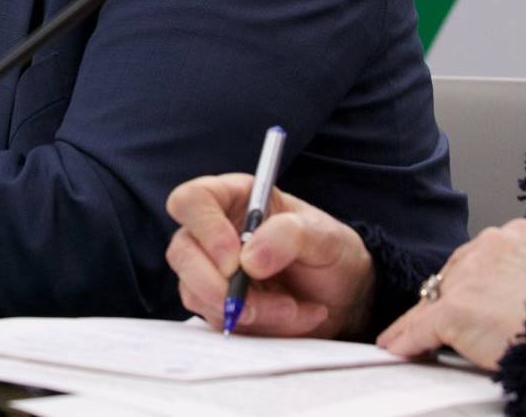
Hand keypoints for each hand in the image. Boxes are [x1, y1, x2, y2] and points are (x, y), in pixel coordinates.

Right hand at [165, 174, 374, 338]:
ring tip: (292, 307)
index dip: (205, 228)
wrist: (344, 298)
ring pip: (195, 293)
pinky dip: (255, 326)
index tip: (235, 260)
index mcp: (235, 199)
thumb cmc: (332, 253)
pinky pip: (217, 320)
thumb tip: (249, 259)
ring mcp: (212, 271)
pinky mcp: (219, 305)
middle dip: (216, 284)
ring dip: (247, 310)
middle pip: (181, 251)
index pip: (192, 200)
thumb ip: (290, 235)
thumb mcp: (326, 236)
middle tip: (254, 302)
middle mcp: (214, 233)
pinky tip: (290, 316)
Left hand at [377, 218, 525, 370]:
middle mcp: (489, 246)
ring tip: (403, 336)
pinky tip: (396, 347)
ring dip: (420, 320)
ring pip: (434, 299)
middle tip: (437, 319)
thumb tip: (518, 295)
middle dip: (446, 297)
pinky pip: (422, 327)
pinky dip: (407, 339)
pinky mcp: (454, 310)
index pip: (481, 257)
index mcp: (518, 234)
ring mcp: (469, 278)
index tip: (467, 296)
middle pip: (454, 274)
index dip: (471, 281)